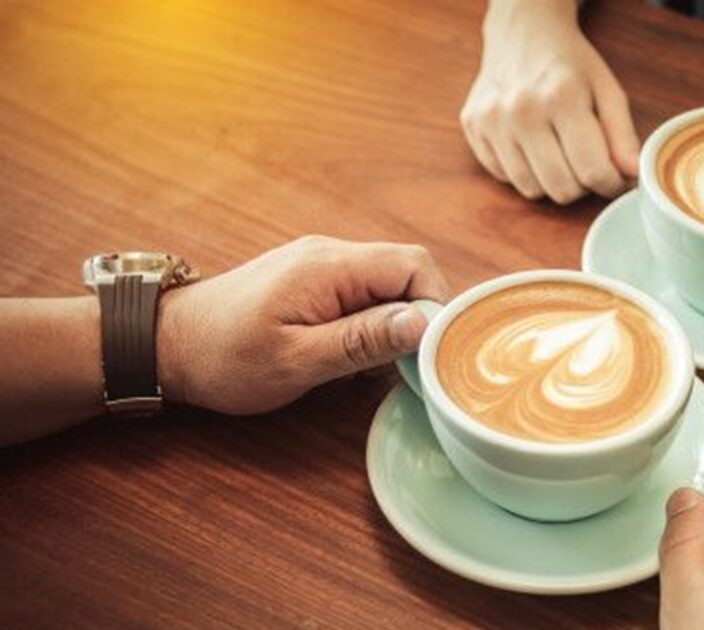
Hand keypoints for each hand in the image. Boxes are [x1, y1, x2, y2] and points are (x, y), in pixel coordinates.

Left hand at [157, 236, 449, 413]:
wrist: (164, 344)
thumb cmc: (224, 358)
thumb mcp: (297, 361)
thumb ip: (362, 340)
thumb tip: (421, 323)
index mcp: (329, 266)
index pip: (414, 266)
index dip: (433, 307)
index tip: (424, 353)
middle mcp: (330, 254)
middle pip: (405, 273)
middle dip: (413, 320)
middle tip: (396, 367)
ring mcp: (320, 264)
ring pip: (385, 287)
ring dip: (388, 328)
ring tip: (359, 368)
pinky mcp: (312, 281)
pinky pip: (361, 295)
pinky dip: (366, 327)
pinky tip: (342, 358)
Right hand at [459, 0, 638, 203]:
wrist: (522, 32)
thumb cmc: (569, 63)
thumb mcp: (606, 88)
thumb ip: (622, 134)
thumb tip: (632, 173)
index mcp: (561, 97)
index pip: (592, 171)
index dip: (610, 184)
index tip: (614, 178)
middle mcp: (521, 110)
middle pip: (561, 188)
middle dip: (582, 186)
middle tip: (586, 165)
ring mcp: (491, 121)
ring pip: (531, 189)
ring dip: (552, 181)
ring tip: (559, 153)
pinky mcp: (473, 128)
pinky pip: (504, 177)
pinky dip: (524, 172)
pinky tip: (532, 146)